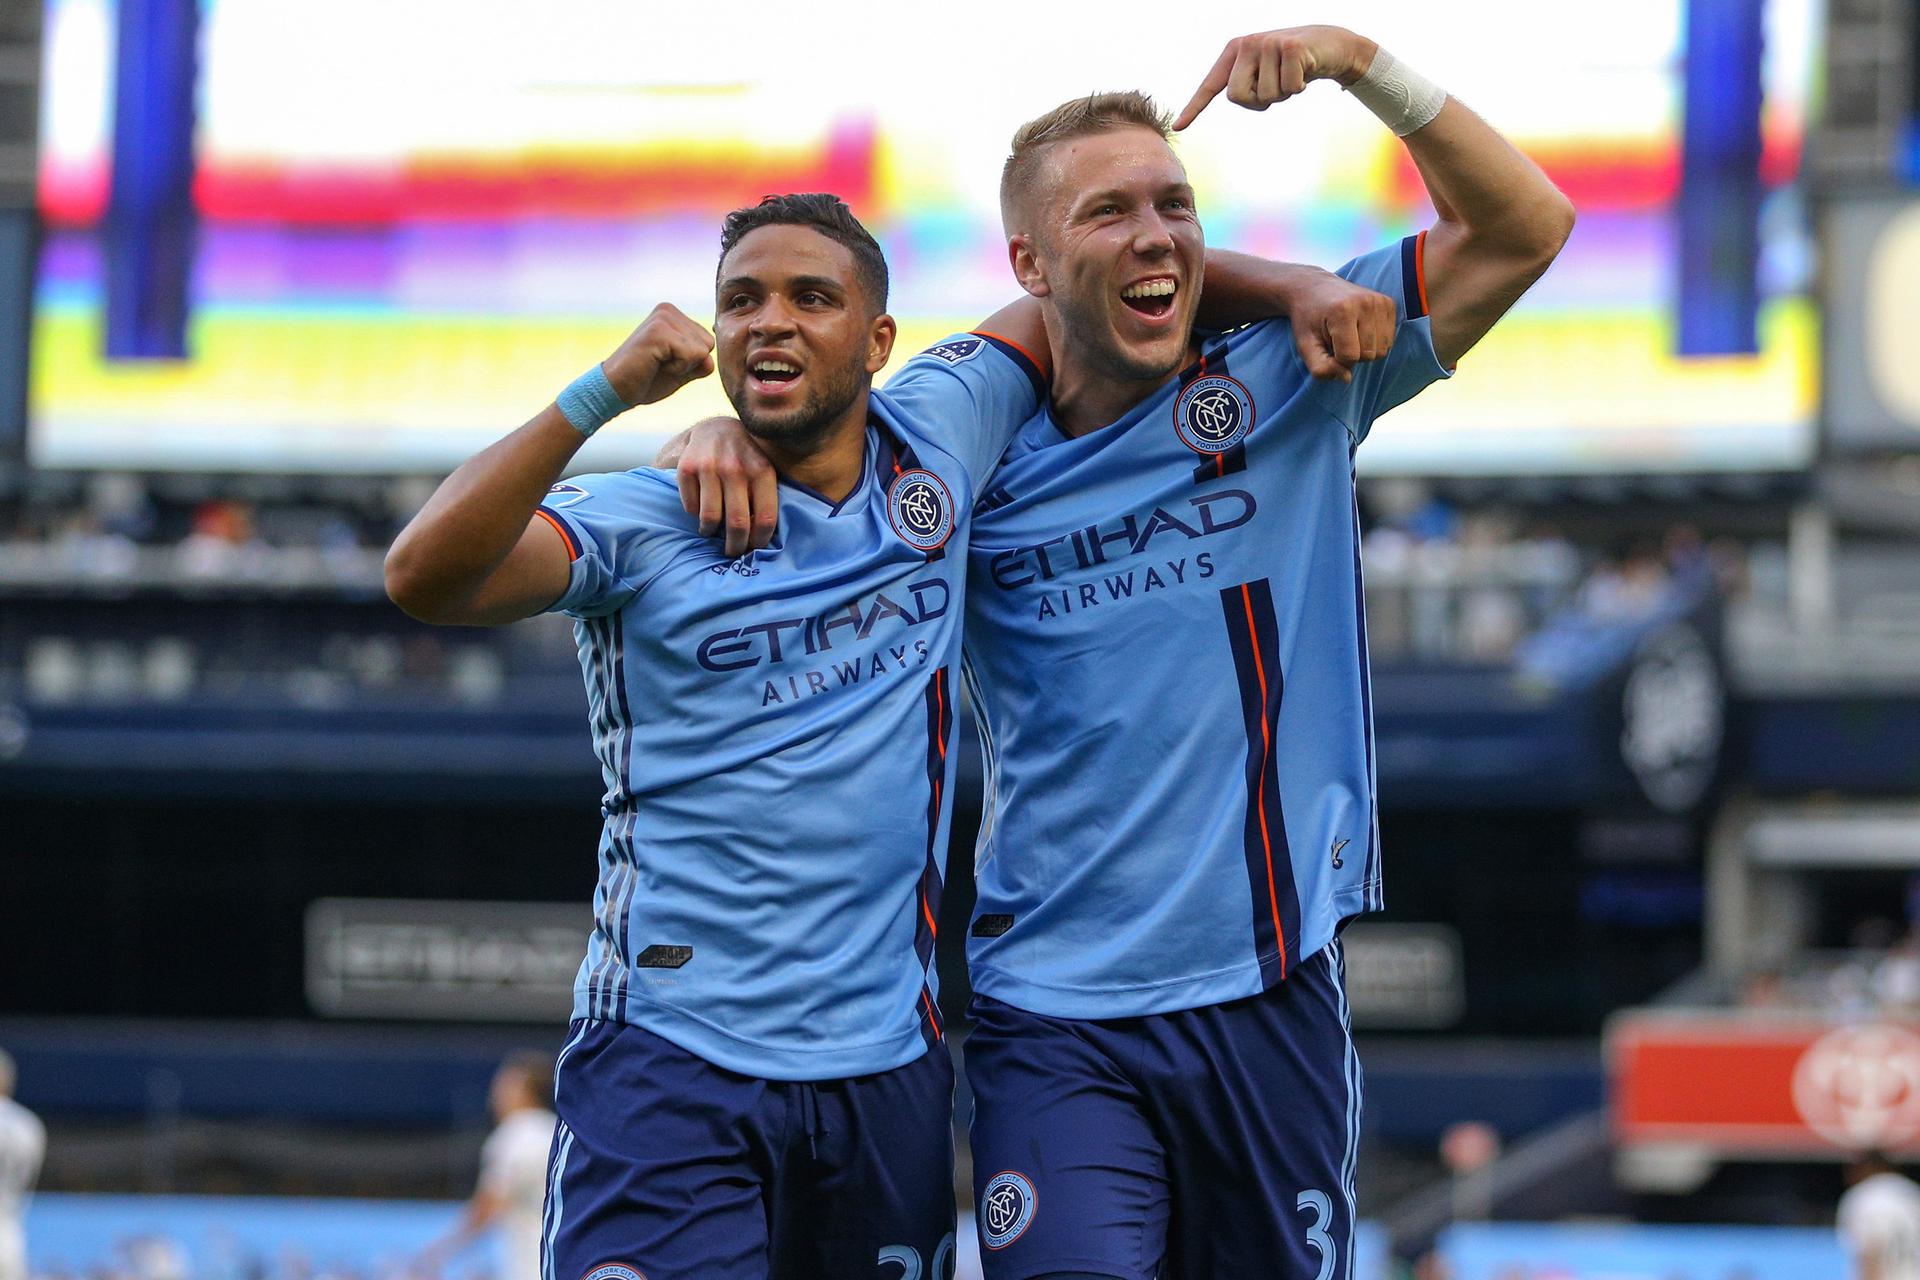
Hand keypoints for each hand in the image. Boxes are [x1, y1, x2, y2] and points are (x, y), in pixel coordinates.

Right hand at [602, 303, 715, 405]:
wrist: (615, 390)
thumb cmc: (646, 381)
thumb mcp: (681, 371)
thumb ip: (700, 362)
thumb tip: (711, 358)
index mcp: (673, 315)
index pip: (708, 341)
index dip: (692, 362)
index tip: (665, 362)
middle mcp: (668, 310)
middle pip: (708, 344)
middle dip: (689, 363)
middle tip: (660, 364)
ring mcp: (663, 317)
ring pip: (702, 350)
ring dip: (682, 366)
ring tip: (656, 363)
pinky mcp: (659, 331)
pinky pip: (692, 355)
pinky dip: (677, 368)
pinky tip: (654, 364)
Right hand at [673, 417, 778, 556]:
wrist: (716, 428)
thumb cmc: (746, 459)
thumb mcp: (764, 470)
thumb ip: (766, 499)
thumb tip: (766, 541)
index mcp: (762, 470)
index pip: (765, 518)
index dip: (759, 541)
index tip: (754, 549)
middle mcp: (736, 467)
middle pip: (737, 523)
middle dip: (735, 546)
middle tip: (732, 552)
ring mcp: (710, 466)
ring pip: (710, 518)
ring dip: (710, 532)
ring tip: (711, 531)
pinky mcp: (687, 467)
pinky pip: (691, 507)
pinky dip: (694, 515)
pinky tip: (700, 509)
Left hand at [1172, 26, 1376, 129]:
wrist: (1328, 45)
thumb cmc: (1291, 65)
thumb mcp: (1265, 75)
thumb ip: (1247, 85)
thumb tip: (1237, 96)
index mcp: (1234, 52)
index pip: (1210, 85)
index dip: (1195, 107)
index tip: (1179, 126)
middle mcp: (1246, 44)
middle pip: (1237, 97)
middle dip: (1258, 102)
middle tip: (1275, 87)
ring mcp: (1267, 43)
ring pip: (1266, 96)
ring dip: (1283, 94)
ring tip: (1292, 75)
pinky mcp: (1290, 47)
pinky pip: (1289, 88)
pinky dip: (1299, 87)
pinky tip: (1305, 70)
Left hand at [1283, 268, 1396, 382]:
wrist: (1314, 289)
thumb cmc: (1308, 320)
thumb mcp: (1305, 346)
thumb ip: (1321, 368)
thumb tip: (1347, 378)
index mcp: (1343, 311)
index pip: (1349, 357)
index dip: (1337, 359)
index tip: (1327, 344)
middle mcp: (1366, 303)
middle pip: (1369, 355)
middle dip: (1352, 355)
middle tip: (1337, 338)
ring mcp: (1380, 301)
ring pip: (1382, 350)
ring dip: (1365, 350)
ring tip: (1349, 333)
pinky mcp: (1389, 303)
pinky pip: (1389, 340)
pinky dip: (1375, 341)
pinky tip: (1360, 328)